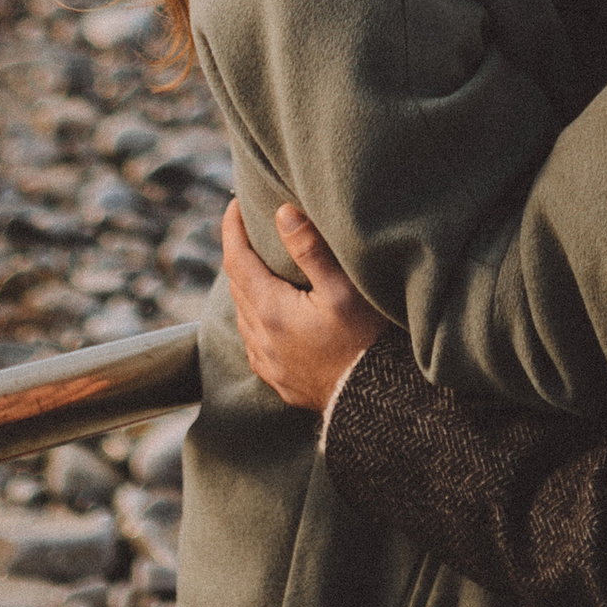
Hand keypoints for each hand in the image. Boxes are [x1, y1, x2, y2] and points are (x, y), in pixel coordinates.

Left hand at [221, 195, 386, 414]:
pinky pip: (254, 339)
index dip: (231, 229)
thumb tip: (282, 213)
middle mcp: (261, 338)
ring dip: (247, 286)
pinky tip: (272, 311)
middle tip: (250, 227)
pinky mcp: (278, 378)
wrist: (375, 402)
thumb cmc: (365, 342)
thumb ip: (310, 249)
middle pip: (237, 286)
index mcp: (271, 311)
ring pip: (244, 314)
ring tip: (261, 264)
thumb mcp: (343, 289)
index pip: (237, 261)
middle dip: (240, 253)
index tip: (234, 204)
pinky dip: (256, 316)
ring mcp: (267, 362)